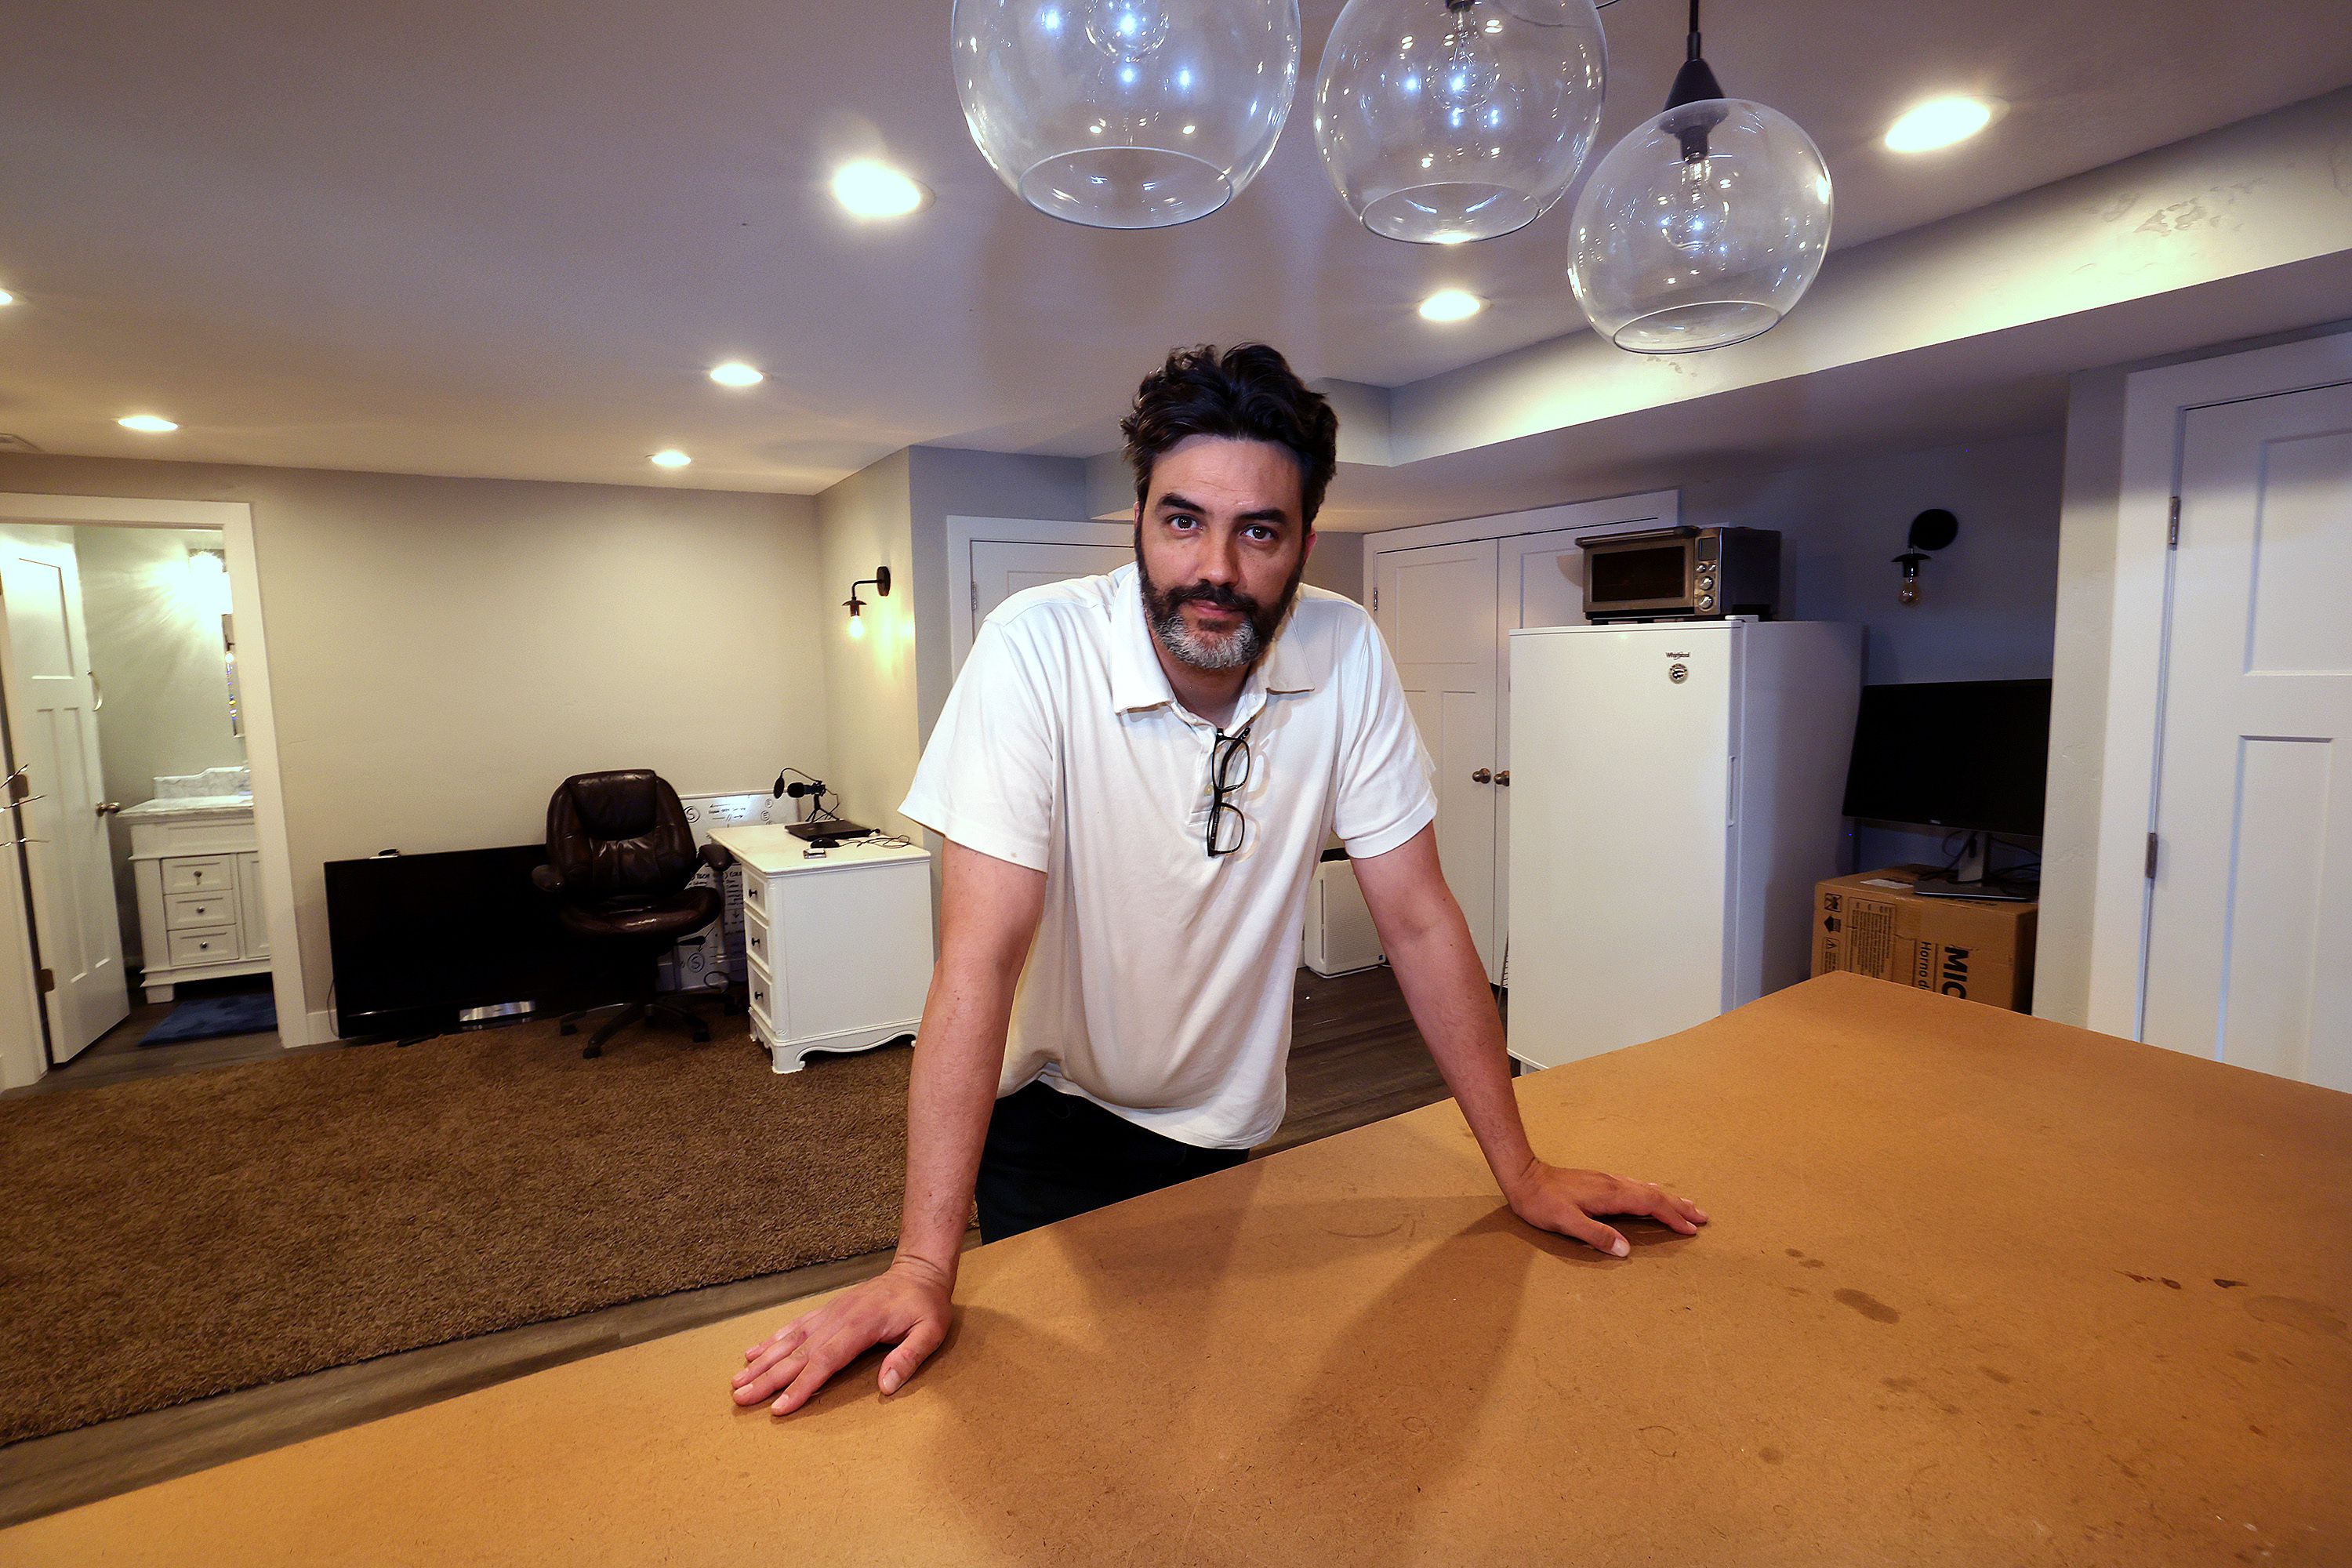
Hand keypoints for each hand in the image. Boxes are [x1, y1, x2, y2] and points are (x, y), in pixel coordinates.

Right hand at [731, 1256, 954, 1414]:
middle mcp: (837, 1319)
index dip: (801, 1386)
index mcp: (860, 1326)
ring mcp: (829, 1313)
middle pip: (797, 1353)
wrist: (918, 1271)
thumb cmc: (926, 1305)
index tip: (778, 1408)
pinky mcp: (826, 1310)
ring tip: (737, 1380)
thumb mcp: (931, 1331)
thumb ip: (909, 1357)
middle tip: (739, 1398)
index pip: (824, 1361)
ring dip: (762, 1361)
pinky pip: (794, 1326)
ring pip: (789, 1340)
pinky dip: (772, 1340)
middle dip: (767, 1378)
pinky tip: (753, 1352)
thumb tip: (886, 1386)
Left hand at [1503, 1161, 1707, 1257]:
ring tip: (1687, 1205)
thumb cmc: (1542, 1203)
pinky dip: (1651, 1192)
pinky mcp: (1599, 1181)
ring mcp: (1607, 1180)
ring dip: (1668, 1198)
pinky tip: (1651, 1191)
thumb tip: (1626, 1250)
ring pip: (1646, 1188)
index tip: (1691, 1230)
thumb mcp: (1566, 1223)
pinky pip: (1635, 1185)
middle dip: (1680, 1207)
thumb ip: (1596, 1235)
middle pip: (1655, 1195)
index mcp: (1611, 1195)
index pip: (1650, 1205)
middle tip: (1703, 1216)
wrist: (1524, 1177)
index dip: (1672, 1218)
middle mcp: (1614, 1184)